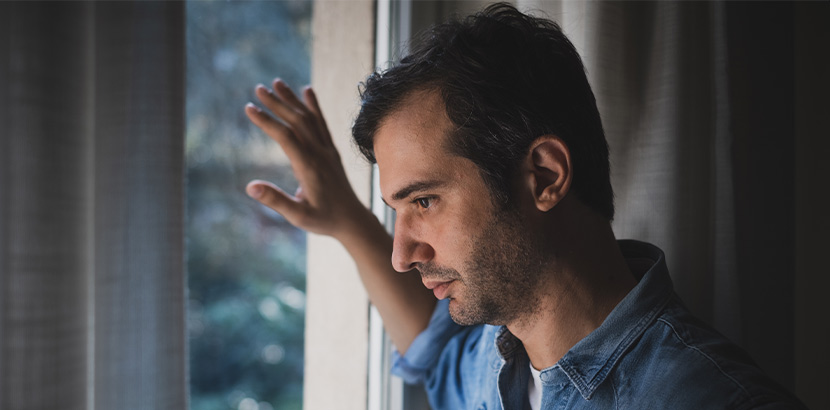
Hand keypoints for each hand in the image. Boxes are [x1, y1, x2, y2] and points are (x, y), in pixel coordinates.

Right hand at [245, 79, 366, 237]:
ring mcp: (327, 150)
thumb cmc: (323, 220)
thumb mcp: (298, 216)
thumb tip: (250, 186)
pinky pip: (322, 123)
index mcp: (309, 167)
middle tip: (258, 88)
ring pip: (309, 118)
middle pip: (297, 121)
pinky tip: (306, 91)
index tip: (249, 108)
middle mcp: (320, 154)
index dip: (267, 121)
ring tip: (276, 83)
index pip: (286, 137)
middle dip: (277, 103)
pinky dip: (313, 106)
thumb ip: (276, 200)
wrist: (352, 220)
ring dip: (292, 100)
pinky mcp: (331, 151)